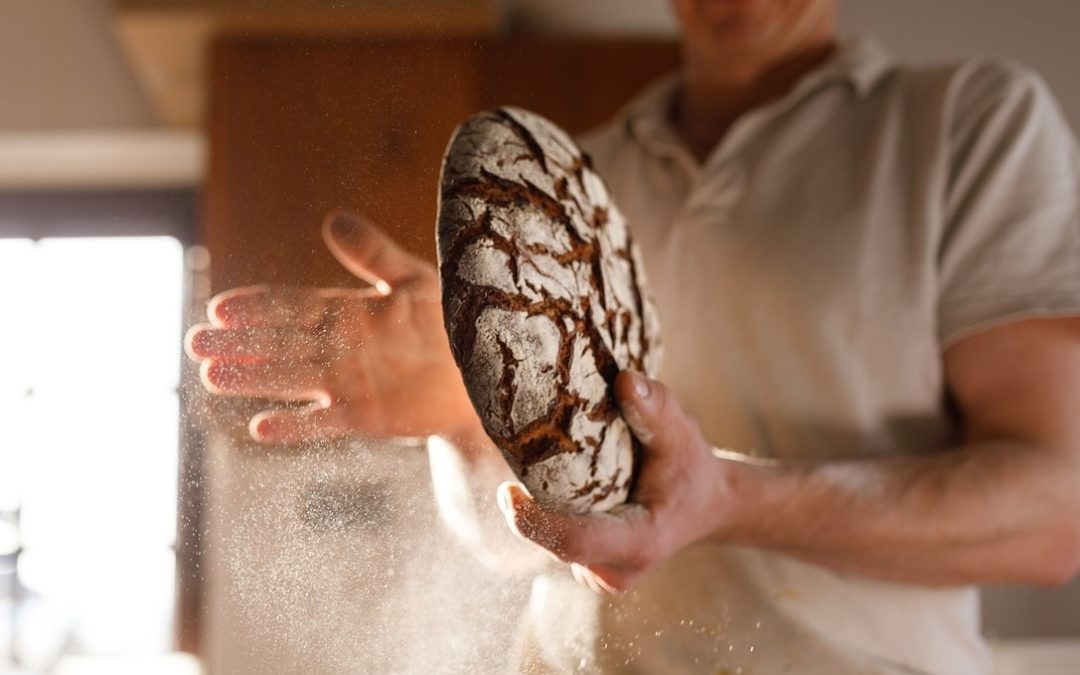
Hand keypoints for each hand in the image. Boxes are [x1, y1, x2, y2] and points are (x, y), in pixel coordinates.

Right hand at [185, 210, 478, 442]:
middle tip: (195, 343)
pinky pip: (324, 423)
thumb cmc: (451, 320)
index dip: (257, 306)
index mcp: (346, 312)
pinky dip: (295, 426)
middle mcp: (338, 348)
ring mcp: (347, 383)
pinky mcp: (364, 416)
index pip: (292, 306)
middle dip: (238, 342)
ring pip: (290, 379)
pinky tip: (261, 428)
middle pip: (279, 343)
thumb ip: (373, 254)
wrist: (482, 372)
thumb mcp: (414, 279)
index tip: (220, 306)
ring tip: (211, 375)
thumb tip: (332, 219)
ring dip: (252, 379)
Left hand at [496, 371, 735, 591]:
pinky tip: (552, 483)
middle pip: (554, 541)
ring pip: (550, 541)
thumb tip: (625, 379)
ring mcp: (600, 574)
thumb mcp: (682, 434)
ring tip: (536, 464)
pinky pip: (554, 540)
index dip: (535, 523)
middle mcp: (616, 569)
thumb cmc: (691, 469)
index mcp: (641, 541)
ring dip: (537, 506)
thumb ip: (656, 409)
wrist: (705, 504)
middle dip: (529, 505)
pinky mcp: (588, 567)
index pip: (576, 542)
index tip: (506, 491)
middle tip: (516, 455)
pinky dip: (546, 512)